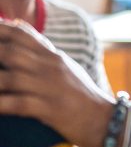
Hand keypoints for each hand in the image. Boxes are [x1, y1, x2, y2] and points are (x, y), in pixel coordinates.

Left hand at [0, 20, 113, 146]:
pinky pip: (17, 104)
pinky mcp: (49, 109)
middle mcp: (50, 68)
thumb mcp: (64, 66)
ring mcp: (49, 88)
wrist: (105, 119)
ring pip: (9, 78)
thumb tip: (18, 26)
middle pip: (10, 53)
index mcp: (53, 56)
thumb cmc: (81, 94)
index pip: (21, 34)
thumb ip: (41, 48)